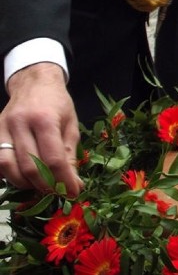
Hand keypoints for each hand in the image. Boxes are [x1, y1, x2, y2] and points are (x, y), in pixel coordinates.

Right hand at [0, 63, 82, 195]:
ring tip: (40, 185)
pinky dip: (7, 175)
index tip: (73, 193)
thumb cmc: (56, 103)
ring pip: (8, 167)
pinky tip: (21, 178)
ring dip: (25, 184)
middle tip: (57, 192)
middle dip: (45, 186)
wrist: (34, 81)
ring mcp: (3, 128)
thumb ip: (70, 154)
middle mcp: (20, 123)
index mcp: (45, 119)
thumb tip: (73, 184)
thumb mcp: (71, 124)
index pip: (53, 159)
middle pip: (30, 166)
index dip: (63, 180)